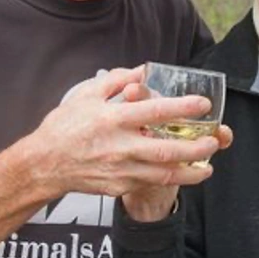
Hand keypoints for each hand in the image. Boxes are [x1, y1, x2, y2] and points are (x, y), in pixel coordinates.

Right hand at [24, 68, 224, 200]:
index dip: (182, 108)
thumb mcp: (87, 94)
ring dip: (190, 171)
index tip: (203, 104)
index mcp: (113, 119)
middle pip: (167, 149)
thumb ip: (118, 81)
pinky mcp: (118, 186)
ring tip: (208, 165)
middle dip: (196, 147)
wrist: (45, 163)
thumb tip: (143, 71)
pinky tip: (183, 173)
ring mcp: (120, 170)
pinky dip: (170, 179)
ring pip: (164, 174)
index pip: (155, 112)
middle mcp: (119, 147)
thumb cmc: (64, 126)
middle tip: (214, 140)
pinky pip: (150, 182)